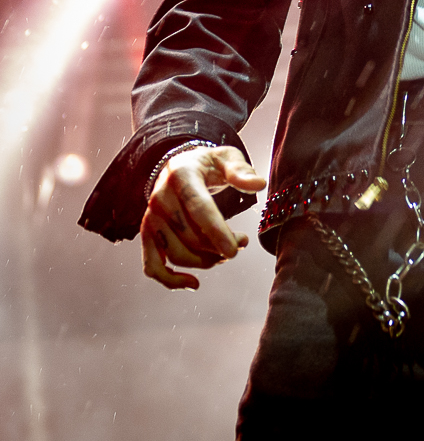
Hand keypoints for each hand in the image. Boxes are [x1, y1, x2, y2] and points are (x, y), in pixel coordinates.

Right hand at [140, 145, 265, 289]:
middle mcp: (160, 198)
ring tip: (225, 254)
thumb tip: (259, 184)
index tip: (236, 248)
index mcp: (181, 175)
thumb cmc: (208, 165)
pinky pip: (152, 266)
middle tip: (241, 244)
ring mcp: (150, 218)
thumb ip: (241, 171)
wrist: (179, 167)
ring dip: (204, 262)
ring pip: (176, 254)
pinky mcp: (146, 234)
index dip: (217, 231)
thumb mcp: (226, 158)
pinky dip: (170, 280)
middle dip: (219, 247)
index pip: (198, 207)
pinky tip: (193, 283)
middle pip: (189, 236)